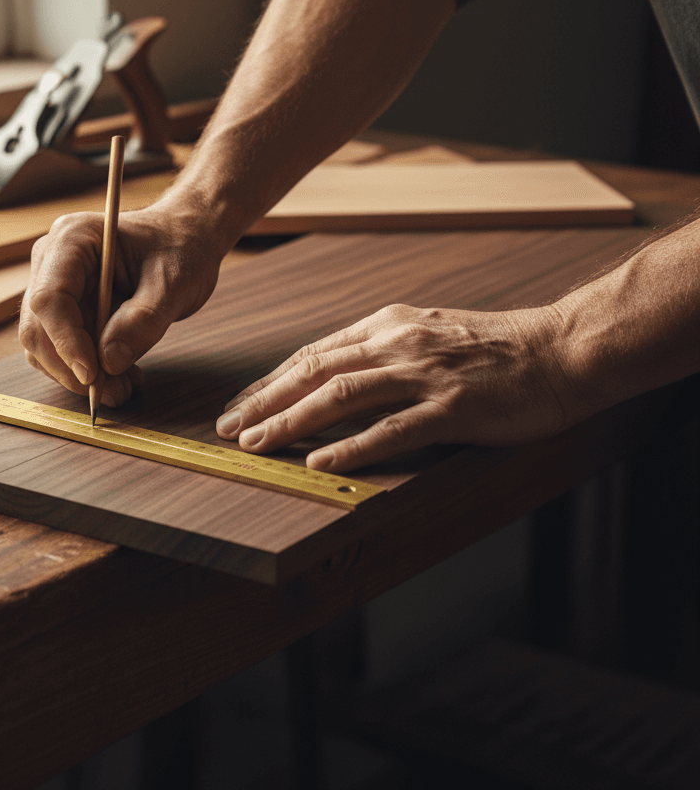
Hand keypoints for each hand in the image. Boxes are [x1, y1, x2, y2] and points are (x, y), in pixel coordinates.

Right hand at [19, 204, 223, 406]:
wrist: (184, 240)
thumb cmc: (179, 247)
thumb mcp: (173, 282)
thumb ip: (143, 319)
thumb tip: (110, 362)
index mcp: (72, 239)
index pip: (50, 298)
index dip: (66, 341)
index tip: (93, 375)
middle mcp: (52, 262)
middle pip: (39, 327)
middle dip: (73, 368)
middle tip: (116, 392)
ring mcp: (54, 286)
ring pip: (45, 345)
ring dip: (79, 376)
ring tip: (124, 387)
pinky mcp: (65, 310)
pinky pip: (61, 349)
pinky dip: (87, 371)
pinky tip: (121, 375)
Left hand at [215, 303, 580, 471]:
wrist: (560, 349)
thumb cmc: (495, 346)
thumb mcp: (428, 331)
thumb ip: (382, 348)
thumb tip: (335, 373)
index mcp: (387, 325)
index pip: (312, 354)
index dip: (271, 381)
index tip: (240, 403)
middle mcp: (396, 344)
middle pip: (313, 372)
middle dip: (264, 401)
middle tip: (227, 428)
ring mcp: (423, 375)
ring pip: (341, 396)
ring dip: (291, 420)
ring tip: (256, 442)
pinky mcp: (452, 408)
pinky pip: (391, 430)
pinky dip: (351, 448)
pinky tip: (320, 464)